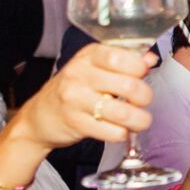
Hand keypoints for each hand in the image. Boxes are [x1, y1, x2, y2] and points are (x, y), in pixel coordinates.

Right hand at [8, 43, 152, 149]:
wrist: (39, 117)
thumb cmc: (73, 89)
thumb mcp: (94, 68)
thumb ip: (124, 62)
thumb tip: (150, 60)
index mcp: (88, 56)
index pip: (120, 57)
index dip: (138, 67)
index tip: (143, 74)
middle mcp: (79, 75)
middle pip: (127, 85)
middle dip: (145, 96)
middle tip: (144, 101)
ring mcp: (75, 100)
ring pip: (122, 112)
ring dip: (139, 119)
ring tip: (141, 120)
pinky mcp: (76, 124)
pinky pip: (112, 131)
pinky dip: (123, 133)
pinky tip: (120, 130)